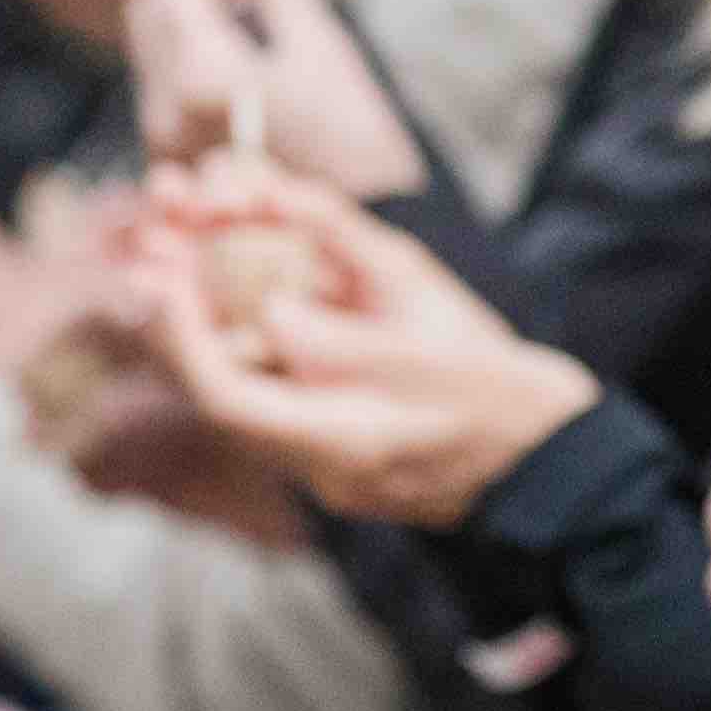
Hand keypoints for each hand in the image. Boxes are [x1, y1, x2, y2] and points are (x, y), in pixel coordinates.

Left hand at [123, 0, 422, 198]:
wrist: (356, 230)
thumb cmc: (354, 143)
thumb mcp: (320, 45)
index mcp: (203, 79)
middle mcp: (166, 110)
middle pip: (152, 7)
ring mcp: (163, 137)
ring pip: (154, 41)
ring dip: (190, 3)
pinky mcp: (171, 153)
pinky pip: (163, 78)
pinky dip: (190, 45)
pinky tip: (235, 38)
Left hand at [144, 167, 600, 526]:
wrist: (559, 460)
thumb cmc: (504, 397)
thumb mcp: (419, 349)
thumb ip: (332, 335)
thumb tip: (269, 312)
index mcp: (335, 444)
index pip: (223, 396)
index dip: (179, 332)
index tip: (162, 271)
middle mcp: (319, 464)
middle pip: (222, 392)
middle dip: (182, 316)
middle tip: (152, 246)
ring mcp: (331, 462)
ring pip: (249, 388)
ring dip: (215, 320)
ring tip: (187, 249)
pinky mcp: (347, 449)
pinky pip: (282, 393)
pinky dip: (258, 341)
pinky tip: (254, 290)